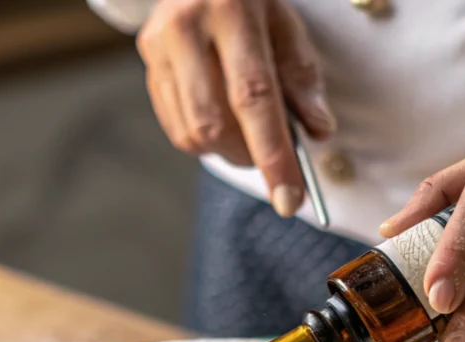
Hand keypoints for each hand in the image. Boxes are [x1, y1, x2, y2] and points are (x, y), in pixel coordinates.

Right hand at [137, 0, 335, 215]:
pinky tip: (221, 119)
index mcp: (232, 10)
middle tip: (271, 157)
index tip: (289, 199)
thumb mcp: (286, 24)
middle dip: (248, 156)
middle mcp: (187, 28)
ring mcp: (159, 45)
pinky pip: (176, 126)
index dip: (273, 154)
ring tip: (247, 133)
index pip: (253, 98)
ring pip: (191, 133)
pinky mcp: (147, 60)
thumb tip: (317, 132)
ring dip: (226, 150)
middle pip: (214, 124)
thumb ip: (303, 78)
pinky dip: (204, 139)